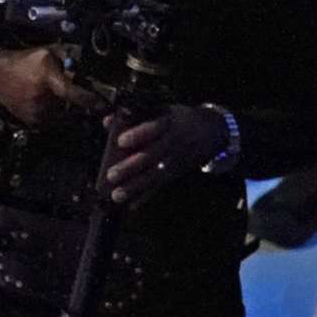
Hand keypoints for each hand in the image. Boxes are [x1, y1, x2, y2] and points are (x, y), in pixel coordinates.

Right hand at [0, 47, 100, 125]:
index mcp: (46, 79)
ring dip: (67, 107)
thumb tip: (91, 62)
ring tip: (55, 94)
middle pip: (72, 106)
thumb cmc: (23, 62)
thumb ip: (70, 56)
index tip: (103, 104)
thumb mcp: (48, 52)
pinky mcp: (33, 122)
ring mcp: (37, 113)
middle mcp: (42, 99)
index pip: (73, 93)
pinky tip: (47, 101)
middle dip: (79, 101)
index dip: (90, 100)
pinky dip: (56, 112)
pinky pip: (54, 120)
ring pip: (64, 114)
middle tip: (79, 92)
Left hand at [103, 106, 227, 206]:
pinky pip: (159, 186)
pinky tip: (131, 206)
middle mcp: (173, 142)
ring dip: (135, 187)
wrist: (210, 132)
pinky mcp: (175, 173)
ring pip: (154, 175)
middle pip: (151, 155)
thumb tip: (106, 121)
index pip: (153, 127)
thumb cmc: (175, 119)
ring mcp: (175, 160)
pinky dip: (145, 196)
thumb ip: (133, 115)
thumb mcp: (161, 110)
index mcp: (168, 122)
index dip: (138, 134)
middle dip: (131, 167)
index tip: (120, 141)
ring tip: (116, 196)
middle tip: (111, 175)